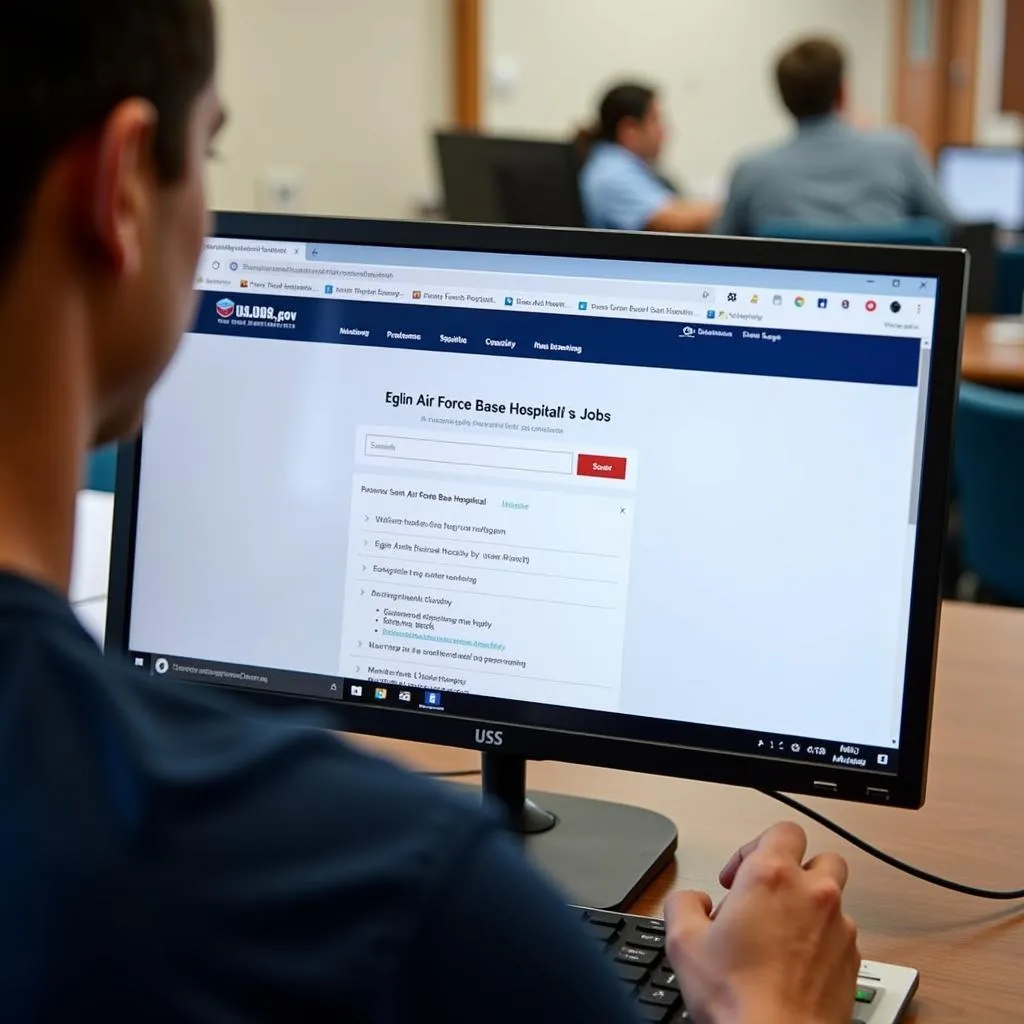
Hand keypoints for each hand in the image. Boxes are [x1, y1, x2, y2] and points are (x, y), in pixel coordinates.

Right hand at [664, 822, 858, 1023]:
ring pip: (833, 898)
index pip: (783, 830)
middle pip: (820, 857)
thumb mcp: (682, 940)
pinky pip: (841, 935)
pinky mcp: (852, 962)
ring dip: (809, 906)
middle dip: (795, 871)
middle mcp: (813, 893)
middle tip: (767, 897)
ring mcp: (839, 928)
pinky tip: (794, 964)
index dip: (755, 848)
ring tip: (779, 935)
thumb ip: (684, 902)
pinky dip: (822, 940)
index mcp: (772, 876)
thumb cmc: (737, 997)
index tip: (737, 879)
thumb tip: (695, 901)